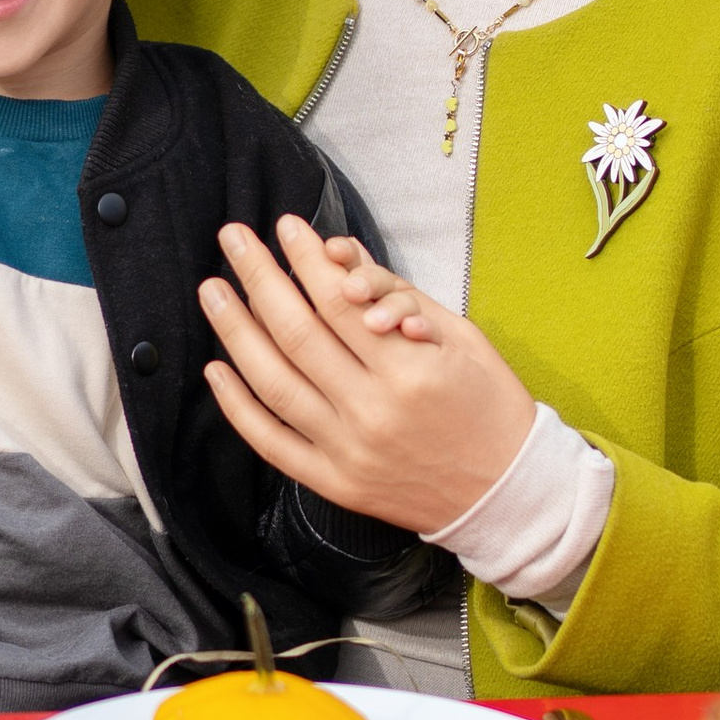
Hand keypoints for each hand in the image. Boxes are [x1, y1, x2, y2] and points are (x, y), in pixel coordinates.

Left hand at [200, 212, 534, 531]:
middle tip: (234, 238)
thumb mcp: (462, 338)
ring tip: (213, 291)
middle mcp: (372, 411)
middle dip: (260, 277)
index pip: (339, 303)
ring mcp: (348, 452)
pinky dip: (238, 406)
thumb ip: (399, 297)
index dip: (307, 259)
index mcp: (410, 371)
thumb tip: (342, 260)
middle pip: (297, 334)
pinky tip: (216, 369)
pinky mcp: (335, 483)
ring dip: (235, 332)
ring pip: (274, 384)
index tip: (286, 227)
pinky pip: (272, 443)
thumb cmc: (489, 405)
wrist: (507, 493)